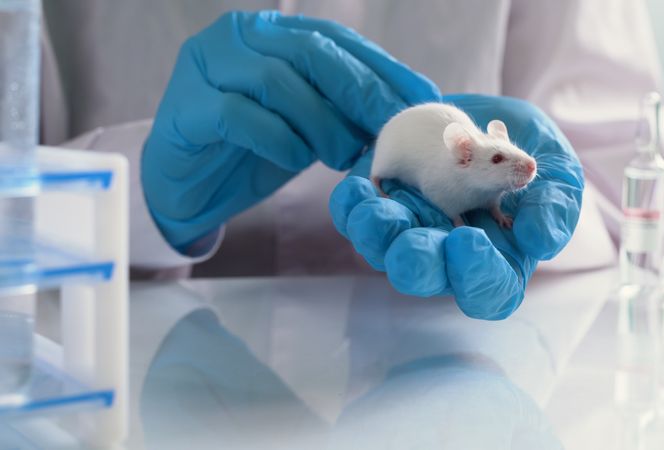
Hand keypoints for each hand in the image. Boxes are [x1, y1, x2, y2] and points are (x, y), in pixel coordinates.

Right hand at [142, 11, 439, 252]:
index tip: (423, 98)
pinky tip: (295, 159)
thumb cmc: (253, 151)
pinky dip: (277, 139)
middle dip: (361, 91)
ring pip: (277, 80)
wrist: (187, 187)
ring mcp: (205, 66)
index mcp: (272, 32)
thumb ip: (346, 110)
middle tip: (390, 130)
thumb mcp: (310, 126)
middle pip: (311, 53)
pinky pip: (238, 115)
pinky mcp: (185, 106)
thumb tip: (409, 113)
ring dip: (322, 122)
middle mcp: (238, 37)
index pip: (338, 40)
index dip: (384, 67)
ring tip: (345, 155)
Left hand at [329, 94, 582, 319]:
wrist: (480, 119)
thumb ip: (554, 209)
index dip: (476, 277)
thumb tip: (539, 242)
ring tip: (376, 209)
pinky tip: (357, 188)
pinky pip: (359, 219)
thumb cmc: (526, 159)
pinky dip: (353, 207)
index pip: (489, 291)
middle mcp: (449, 255)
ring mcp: (412, 232)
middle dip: (417, 264)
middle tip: (411, 246)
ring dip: (378, 235)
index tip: (466, 241)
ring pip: (386, 252)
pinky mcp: (382, 208)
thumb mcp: (558, 175)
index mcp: (498, 260)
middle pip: (430, 277)